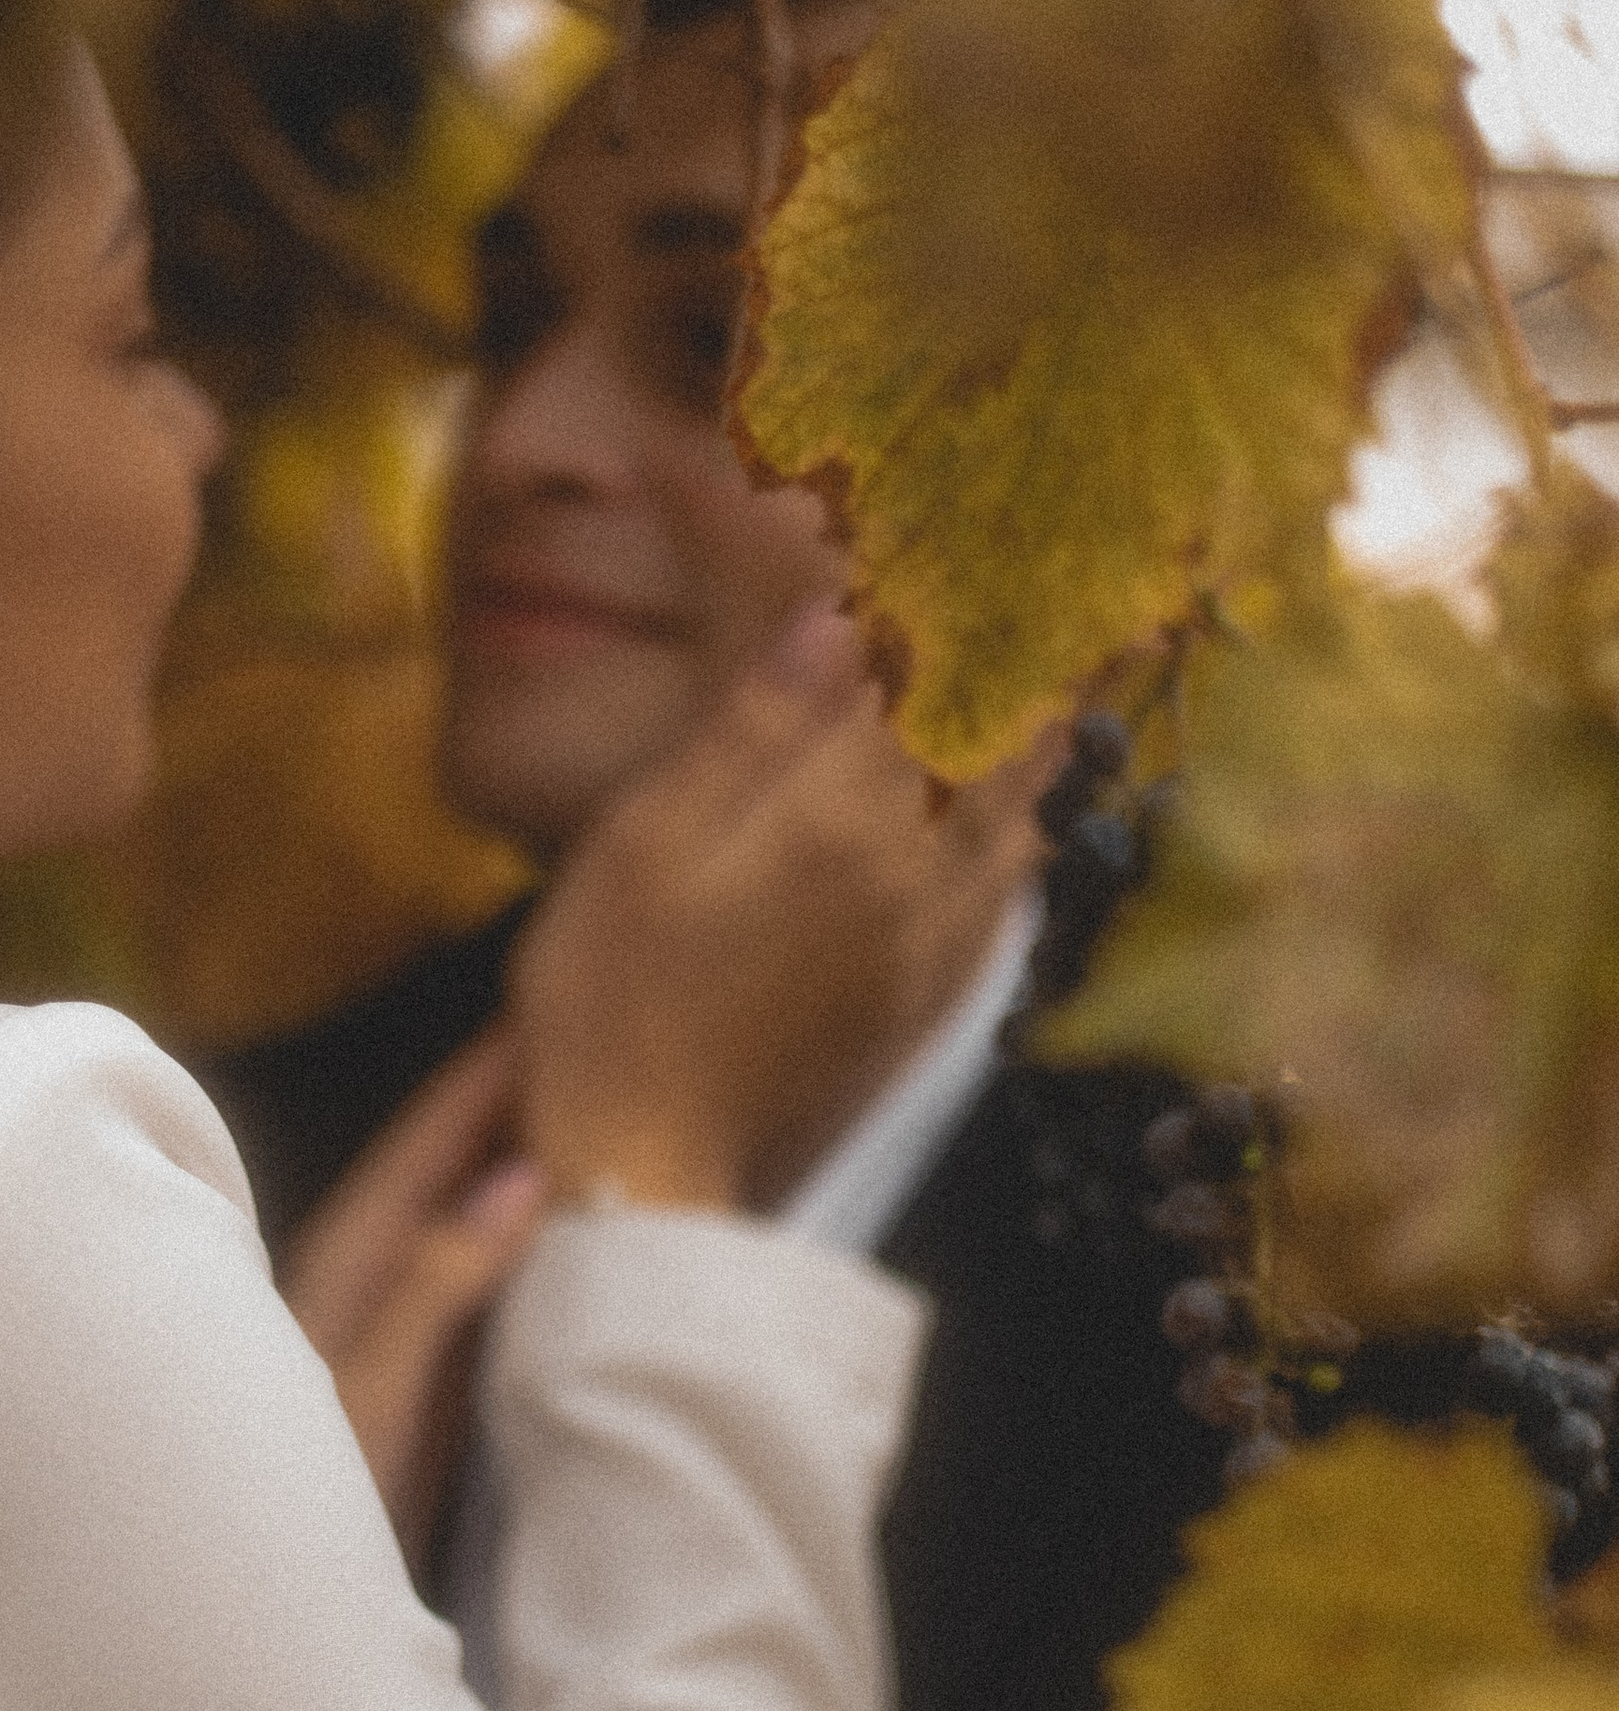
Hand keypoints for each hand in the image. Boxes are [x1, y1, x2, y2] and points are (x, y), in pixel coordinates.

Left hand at [281, 1030, 548, 1580]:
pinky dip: (505, 1252)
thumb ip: (434, 1290)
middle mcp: (346, 1304)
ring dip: (498, 1178)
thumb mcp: (372, 1396)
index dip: (469, 1095)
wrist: (266, 1631)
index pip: (412, 1163)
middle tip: (563, 1047)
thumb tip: (516, 1184)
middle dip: (485, 1118)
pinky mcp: (398, 1400)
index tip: (531, 1022)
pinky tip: (549, 1239)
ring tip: (570, 1115)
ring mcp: (372, 1350)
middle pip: (424, 1187)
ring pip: (443, 1235)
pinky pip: (460, 1293)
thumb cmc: (299, 1509)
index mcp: (333, 1285)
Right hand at [512, 623, 1050, 1213]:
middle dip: (1047, 663)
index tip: (1024, 542)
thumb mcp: (646, 844)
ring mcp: (934, 949)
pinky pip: (1013, 897)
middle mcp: (917, 879)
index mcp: (842, 825)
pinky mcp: (929, 1002)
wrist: (643, 1168)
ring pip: (1030, 821)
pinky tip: (1035, 811)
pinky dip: (1036, 831)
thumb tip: (837, 620)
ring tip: (1089, 669)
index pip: (938, 685)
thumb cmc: (611, 997)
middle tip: (1100, 591)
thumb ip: (750, 731)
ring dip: (1056, 739)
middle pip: (1009, 746)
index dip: (981, 609)